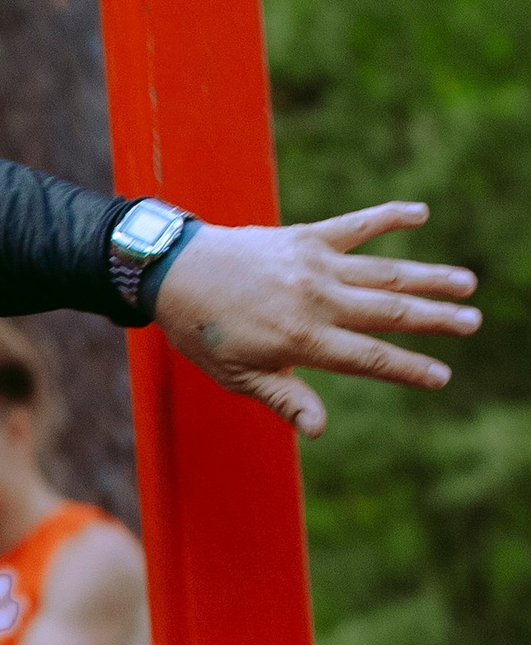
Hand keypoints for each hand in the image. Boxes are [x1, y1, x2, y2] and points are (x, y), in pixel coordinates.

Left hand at [154, 205, 479, 436]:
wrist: (171, 270)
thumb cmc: (203, 330)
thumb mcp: (238, 375)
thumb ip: (285, 399)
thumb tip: (320, 430)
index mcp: (301, 339)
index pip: (370, 358)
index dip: (409, 369)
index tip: (443, 376)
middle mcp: (315, 300)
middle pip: (389, 312)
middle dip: (435, 320)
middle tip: (473, 323)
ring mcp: (313, 264)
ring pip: (384, 271)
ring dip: (428, 276)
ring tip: (466, 283)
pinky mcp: (304, 236)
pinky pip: (355, 225)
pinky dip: (388, 217)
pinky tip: (420, 214)